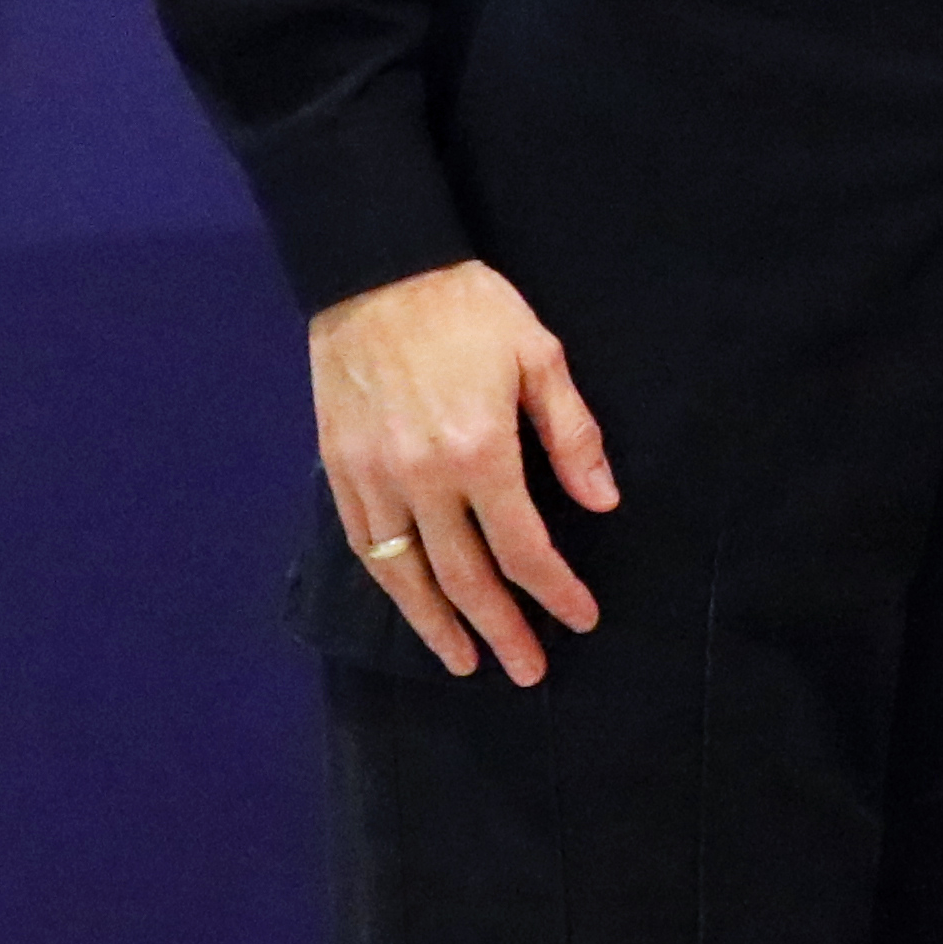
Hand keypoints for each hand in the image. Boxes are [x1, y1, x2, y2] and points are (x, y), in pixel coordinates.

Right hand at [309, 258, 616, 686]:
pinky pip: (364, 546)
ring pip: (406, 574)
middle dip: (500, 629)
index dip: (554, 590)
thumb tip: (603, 502)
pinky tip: (412, 607)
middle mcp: (422, 479)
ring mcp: (373, 479)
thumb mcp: (542, 356)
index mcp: (480, 451)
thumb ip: (572, 435)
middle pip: (464, 577)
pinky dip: (391, 586)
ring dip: (438, 625)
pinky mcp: (339, 471)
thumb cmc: (470, 309)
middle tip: (528, 670)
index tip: (581, 619)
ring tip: (465, 663)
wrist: (376, 272)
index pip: (523, 546)